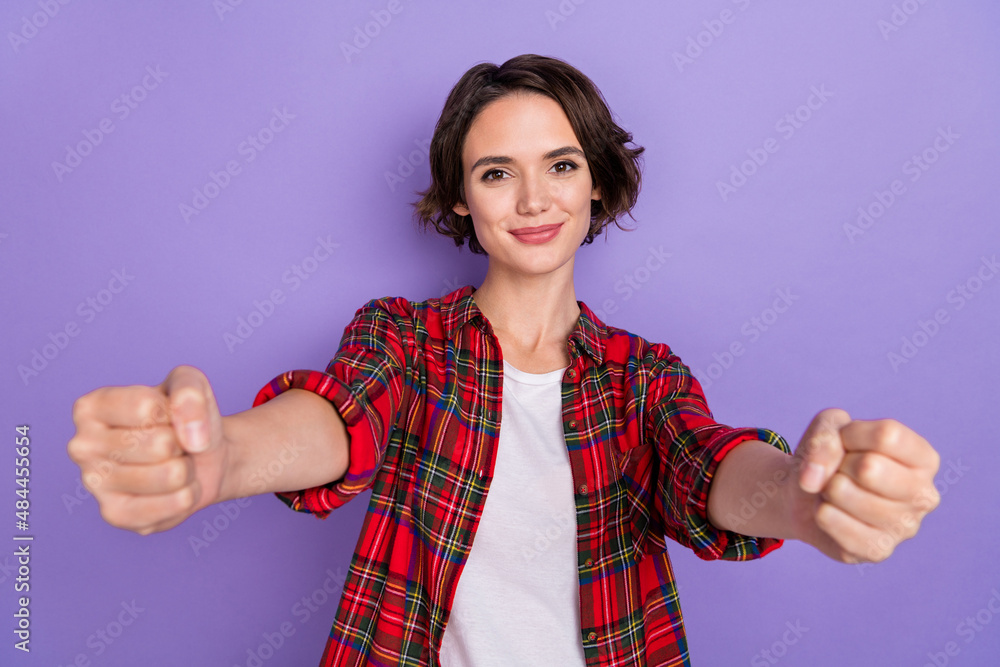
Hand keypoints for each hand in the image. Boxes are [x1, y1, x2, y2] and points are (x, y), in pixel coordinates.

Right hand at [67, 365, 228, 534]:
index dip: (173, 411)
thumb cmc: (184, 417)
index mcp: (91, 407)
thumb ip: (189, 392)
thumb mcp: (191, 385)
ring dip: (187, 469)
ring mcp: (94, 484)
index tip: (167, 414)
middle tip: (172, 444)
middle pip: (161, 444)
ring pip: (172, 475)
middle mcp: (82, 446)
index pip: (147, 406)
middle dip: (182, 443)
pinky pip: (176, 504)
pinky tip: (174, 488)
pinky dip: (189, 494)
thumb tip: (190, 437)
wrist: (201, 455)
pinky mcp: (116, 515)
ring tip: (173, 463)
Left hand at [787, 408, 940, 562]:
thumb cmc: (831, 456)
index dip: (852, 434)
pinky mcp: (877, 551)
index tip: (847, 442)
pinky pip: (829, 519)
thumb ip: (824, 438)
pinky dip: (819, 510)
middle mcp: (924, 496)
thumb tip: (812, 480)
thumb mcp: (828, 427)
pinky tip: (831, 512)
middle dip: (839, 463)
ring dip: (826, 487)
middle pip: (869, 467)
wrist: (808, 496)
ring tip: (836, 492)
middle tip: (841, 472)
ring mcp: (905, 528)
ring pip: (842, 491)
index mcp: (924, 459)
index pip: (887, 436)